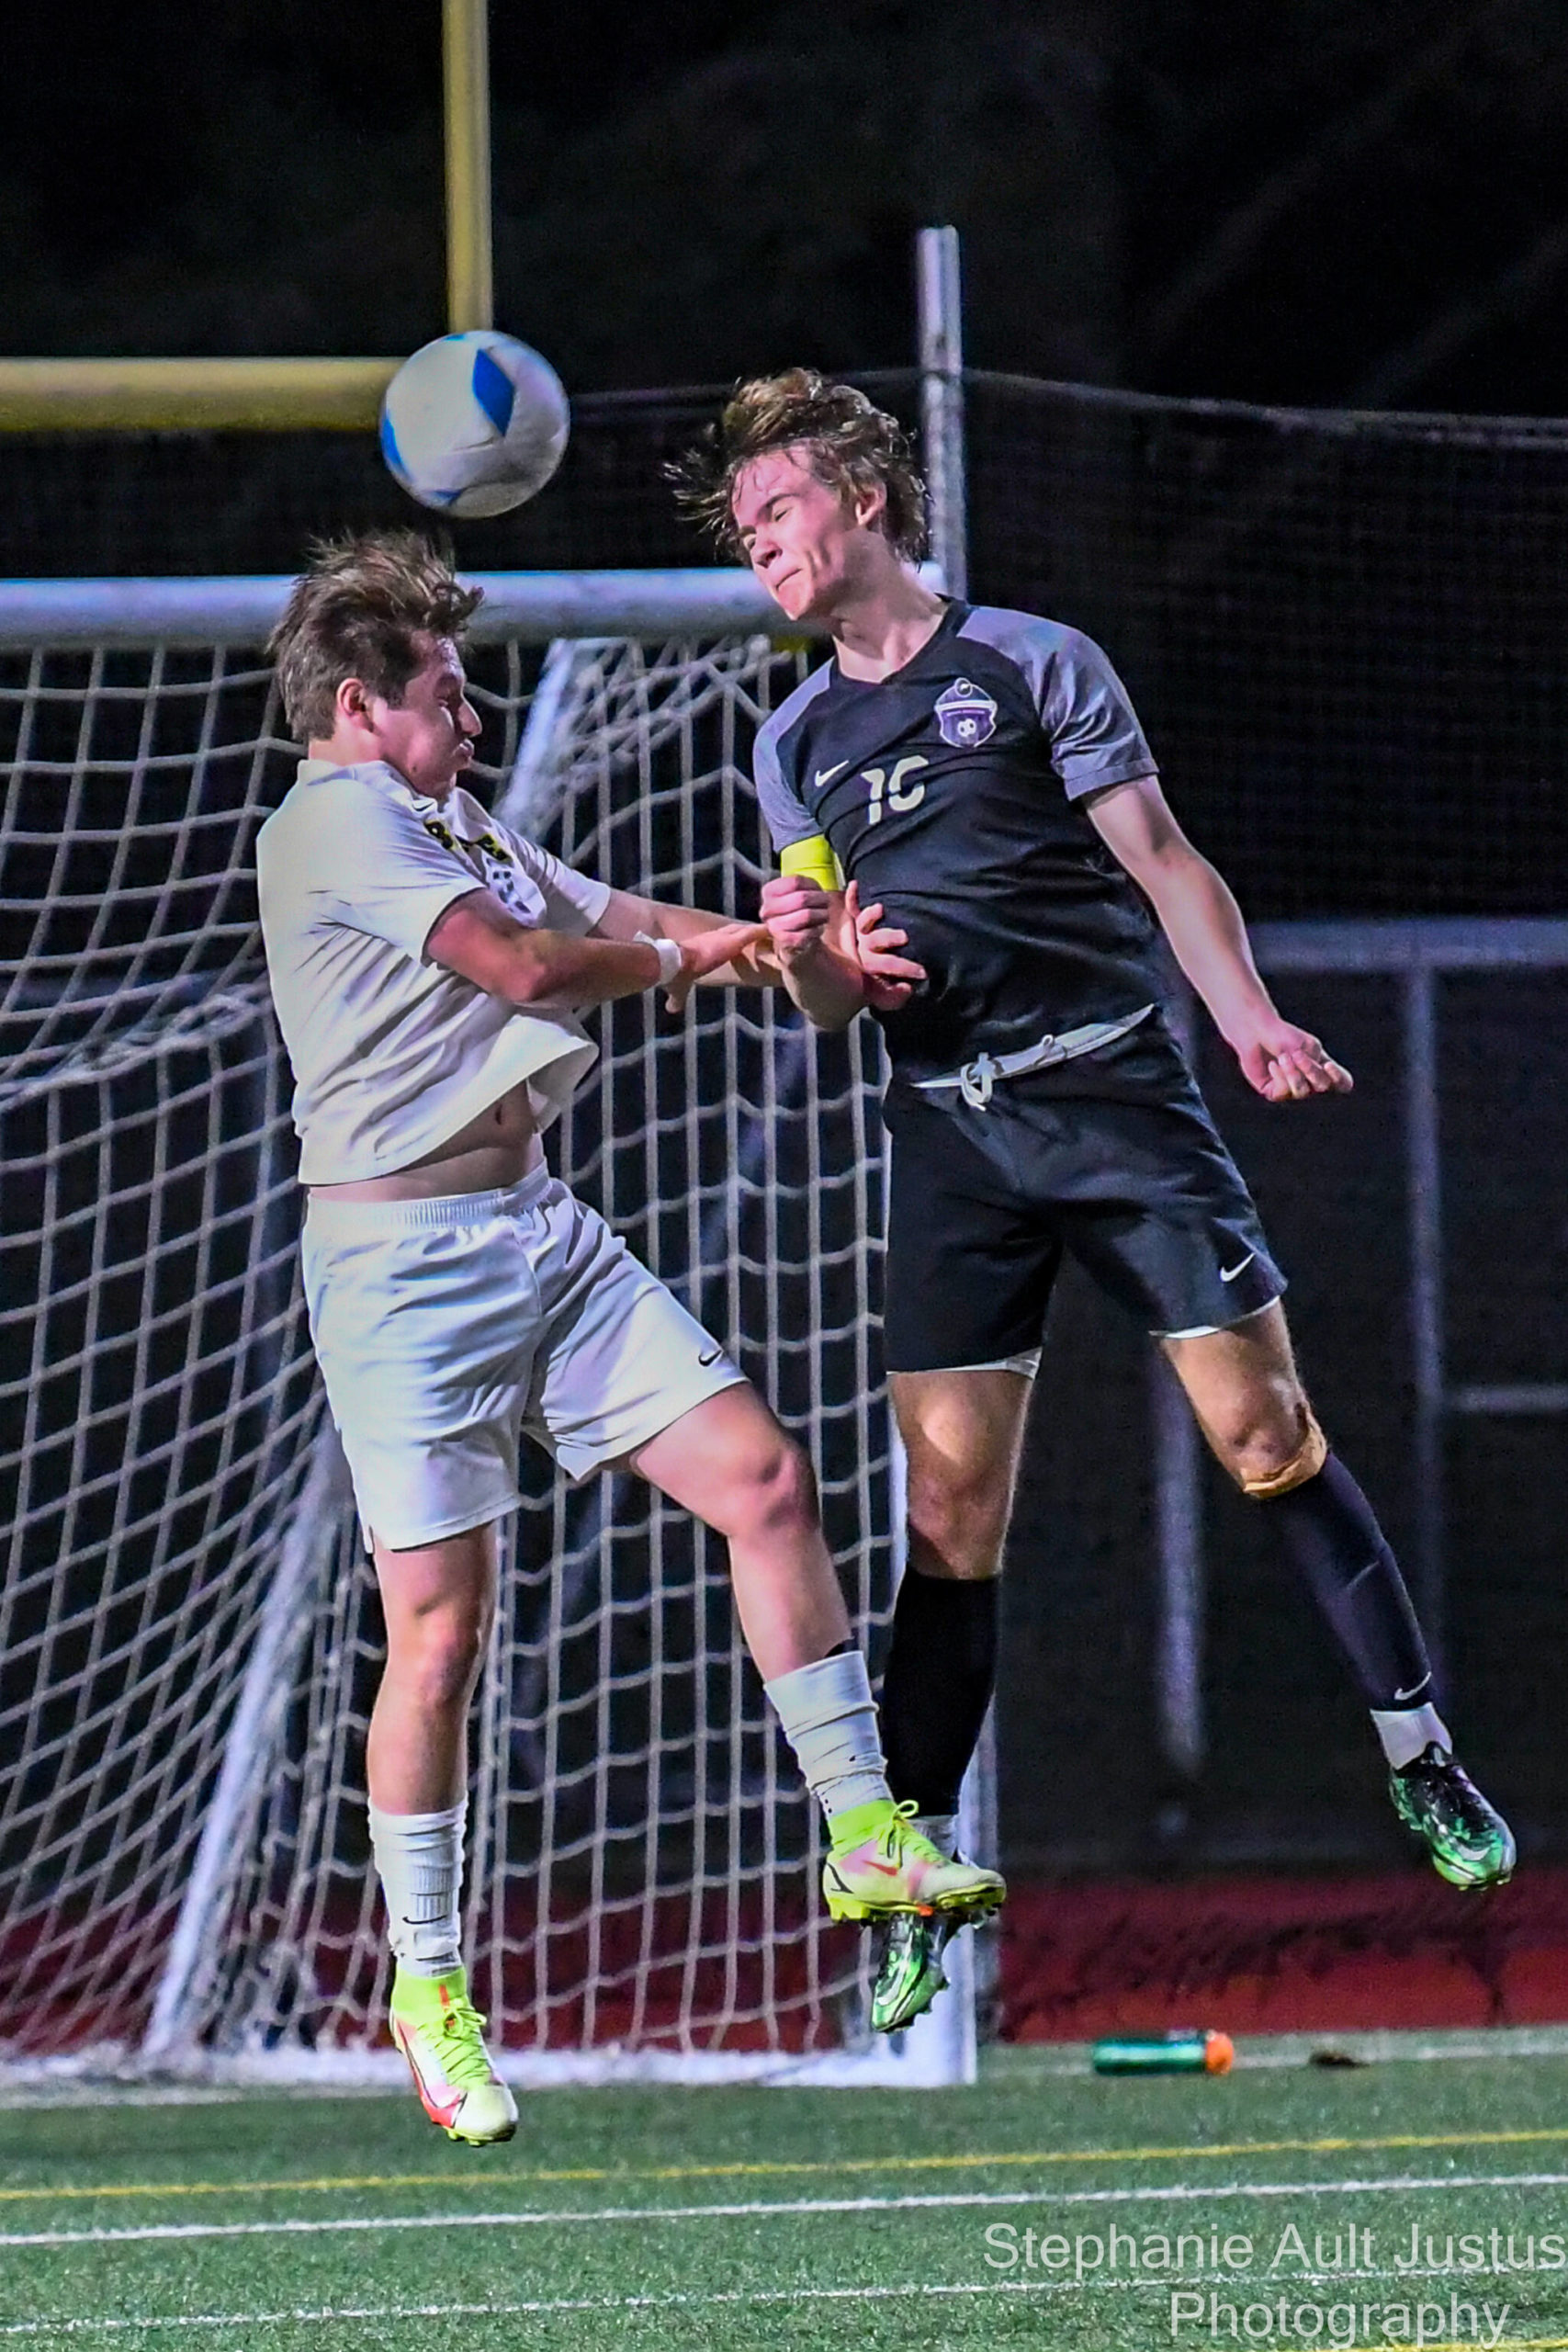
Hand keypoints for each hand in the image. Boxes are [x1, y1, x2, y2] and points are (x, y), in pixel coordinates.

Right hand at [665, 920, 768, 1011]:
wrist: (672, 965)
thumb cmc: (673, 977)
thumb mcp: (678, 990)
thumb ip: (677, 999)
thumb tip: (670, 1010)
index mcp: (700, 949)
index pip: (716, 941)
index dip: (726, 940)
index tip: (735, 941)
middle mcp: (712, 940)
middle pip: (733, 932)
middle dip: (744, 933)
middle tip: (759, 932)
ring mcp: (723, 939)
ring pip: (744, 932)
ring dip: (756, 932)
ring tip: (772, 929)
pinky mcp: (732, 942)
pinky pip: (752, 934)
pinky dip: (763, 932)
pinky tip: (774, 929)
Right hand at [759, 873, 831, 963]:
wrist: (797, 943)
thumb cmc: (804, 914)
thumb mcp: (809, 894)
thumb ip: (822, 886)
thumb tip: (853, 885)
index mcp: (769, 892)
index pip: (796, 881)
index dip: (814, 885)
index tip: (818, 890)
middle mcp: (767, 909)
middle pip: (802, 898)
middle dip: (821, 901)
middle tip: (826, 905)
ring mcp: (774, 927)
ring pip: (806, 915)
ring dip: (821, 916)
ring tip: (822, 917)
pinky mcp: (784, 942)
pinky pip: (807, 934)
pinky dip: (816, 931)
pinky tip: (816, 931)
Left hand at [846, 879, 925, 1011]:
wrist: (842, 977)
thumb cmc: (875, 981)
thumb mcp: (883, 994)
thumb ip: (893, 996)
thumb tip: (907, 990)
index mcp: (872, 963)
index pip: (889, 964)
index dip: (905, 968)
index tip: (922, 971)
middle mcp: (865, 947)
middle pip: (876, 941)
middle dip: (889, 938)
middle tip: (903, 936)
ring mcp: (860, 932)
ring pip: (863, 923)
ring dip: (870, 916)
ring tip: (880, 909)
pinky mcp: (854, 919)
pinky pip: (852, 908)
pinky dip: (852, 897)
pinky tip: (854, 885)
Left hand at [1234, 1019, 1353, 1101]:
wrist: (1257, 1032)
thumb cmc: (1284, 1036)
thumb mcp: (1307, 1048)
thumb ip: (1315, 1067)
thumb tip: (1317, 1088)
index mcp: (1323, 1068)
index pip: (1342, 1083)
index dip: (1340, 1079)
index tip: (1328, 1066)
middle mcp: (1310, 1082)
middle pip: (1322, 1086)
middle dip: (1310, 1071)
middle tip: (1297, 1054)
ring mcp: (1293, 1090)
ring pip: (1302, 1092)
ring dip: (1293, 1073)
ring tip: (1282, 1056)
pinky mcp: (1275, 1093)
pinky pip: (1283, 1093)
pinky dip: (1279, 1077)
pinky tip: (1273, 1064)